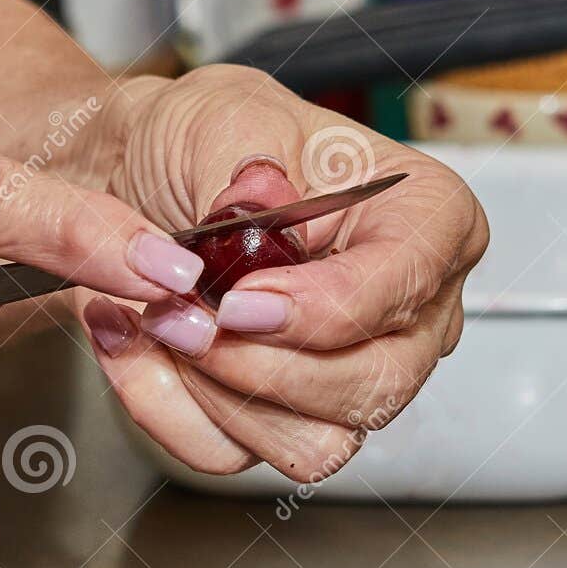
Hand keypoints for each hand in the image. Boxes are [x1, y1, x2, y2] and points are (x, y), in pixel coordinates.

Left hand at [82, 68, 487, 481]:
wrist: (140, 174)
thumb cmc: (207, 138)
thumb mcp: (223, 114)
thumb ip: (243, 165)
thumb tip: (250, 212)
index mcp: (426, 219)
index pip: (403, 287)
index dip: (321, 309)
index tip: (240, 301)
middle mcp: (411, 310)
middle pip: (372, 386)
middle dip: (260, 365)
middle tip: (179, 317)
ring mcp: (358, 375)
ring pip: (314, 443)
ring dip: (215, 394)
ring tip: (155, 322)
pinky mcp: (290, 420)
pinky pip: (241, 454)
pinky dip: (174, 412)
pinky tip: (142, 350)